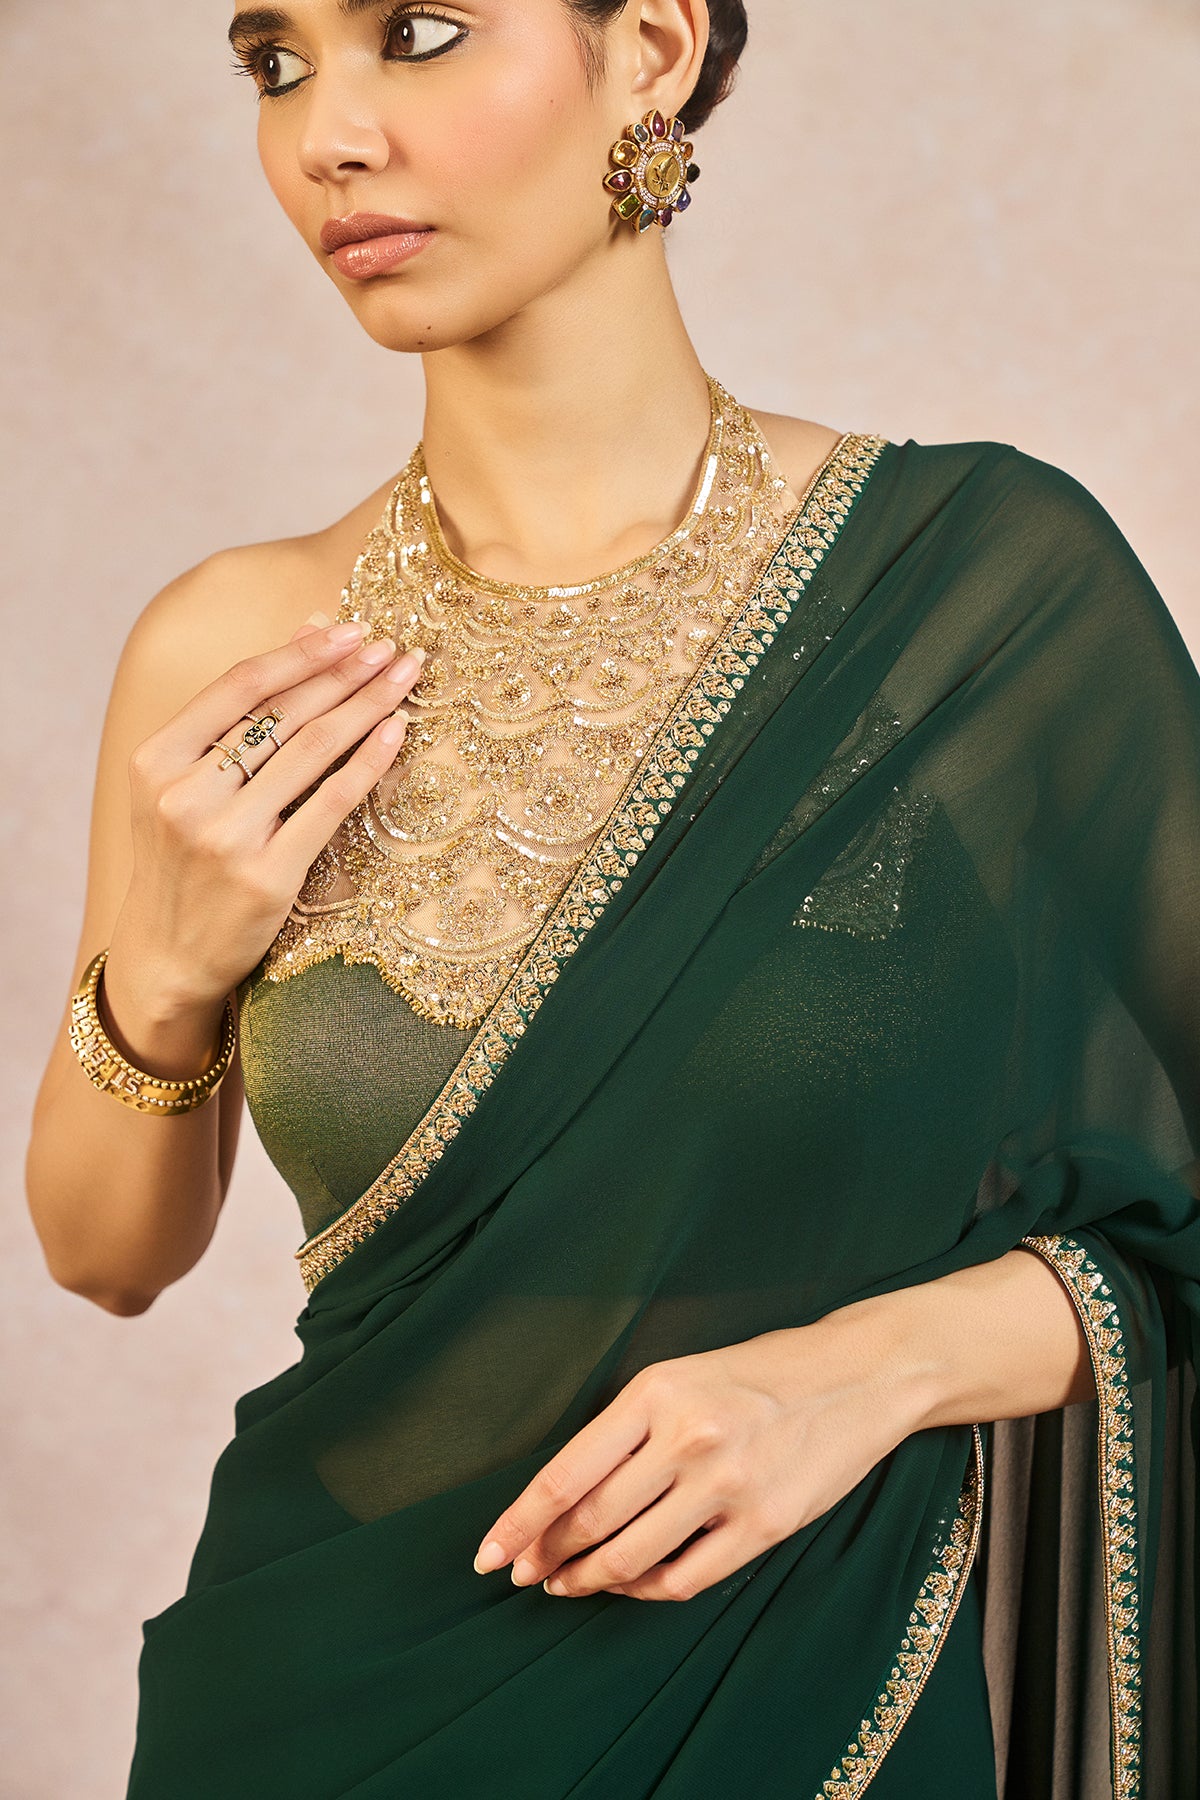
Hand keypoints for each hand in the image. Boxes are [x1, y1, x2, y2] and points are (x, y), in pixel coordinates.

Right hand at [111, 609, 425, 1012]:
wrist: (168, 953)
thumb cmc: (183, 857)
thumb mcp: (185, 783)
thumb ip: (238, 715)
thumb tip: (307, 629)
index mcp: (157, 761)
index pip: (240, 686)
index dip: (301, 652)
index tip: (350, 629)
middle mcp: (187, 795)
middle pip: (284, 714)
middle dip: (346, 673)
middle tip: (391, 647)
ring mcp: (226, 837)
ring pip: (311, 752)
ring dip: (366, 706)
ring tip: (403, 678)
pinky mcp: (267, 875)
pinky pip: (329, 805)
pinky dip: (367, 764)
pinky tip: (395, 733)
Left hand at [472, 1319, 927, 1602]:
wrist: (858, 1374)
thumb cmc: (759, 1374)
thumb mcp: (682, 1376)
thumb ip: (627, 1430)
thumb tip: (562, 1498)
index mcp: (655, 1392)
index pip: (565, 1475)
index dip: (518, 1523)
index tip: (488, 1555)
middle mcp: (687, 1437)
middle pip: (590, 1522)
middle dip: (547, 1557)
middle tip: (524, 1574)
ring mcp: (729, 1485)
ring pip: (631, 1558)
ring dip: (588, 1580)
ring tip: (567, 1585)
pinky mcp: (765, 1525)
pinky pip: (686, 1579)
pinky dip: (647, 1590)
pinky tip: (633, 1584)